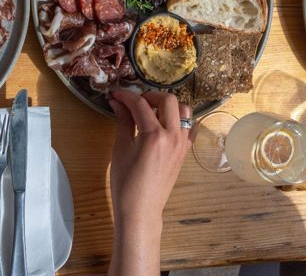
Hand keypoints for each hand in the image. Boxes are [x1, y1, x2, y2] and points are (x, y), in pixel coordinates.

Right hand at [107, 90, 193, 275]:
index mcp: (154, 136)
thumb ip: (123, 121)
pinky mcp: (185, 151)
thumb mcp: (121, 149)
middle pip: (168, 100)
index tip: (116, 94)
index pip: (140, 104)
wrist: (141, 210)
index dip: (126, 96)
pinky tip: (165, 123)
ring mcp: (182, 144)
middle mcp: (172, 136)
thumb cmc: (126, 183)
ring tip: (151, 112)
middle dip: (150, 95)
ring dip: (168, 105)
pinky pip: (189, 128)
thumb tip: (117, 102)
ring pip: (184, 110)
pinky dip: (180, 120)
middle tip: (135, 102)